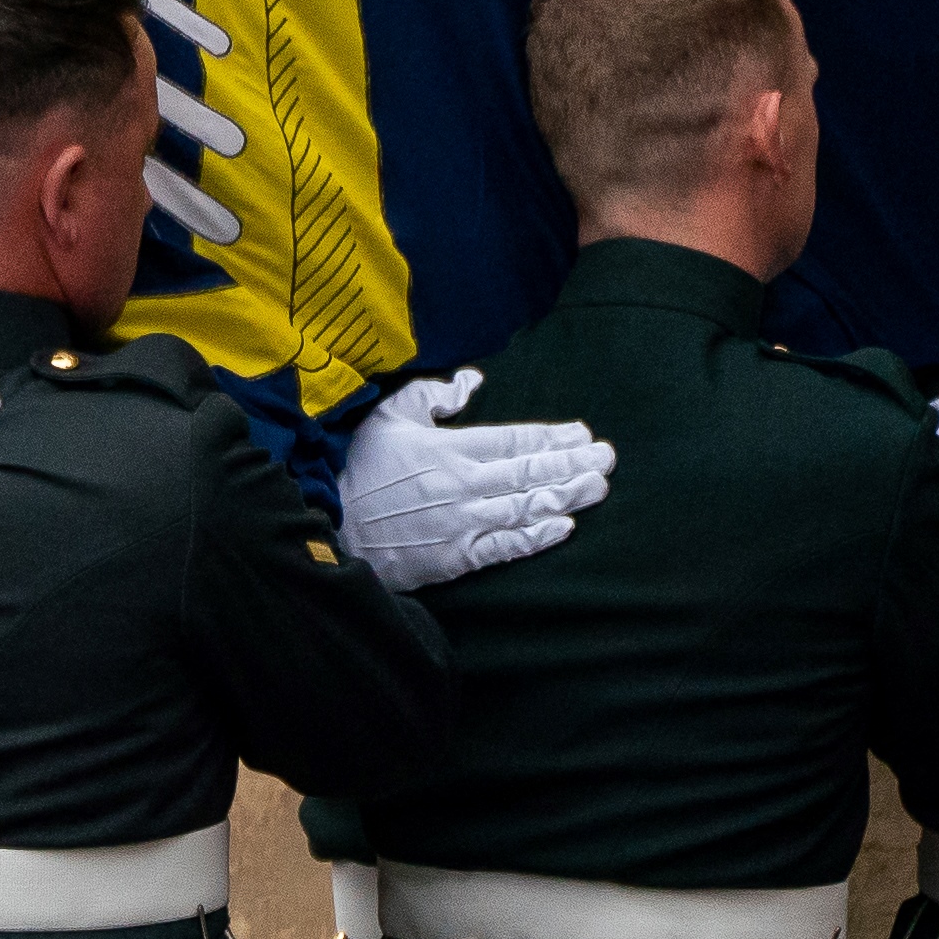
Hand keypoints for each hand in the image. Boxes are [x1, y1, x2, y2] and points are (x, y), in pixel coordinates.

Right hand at [338, 369, 614, 592]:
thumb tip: (473, 380)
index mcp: (450, 450)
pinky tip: (565, 527)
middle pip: (529, 472)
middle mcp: (463, 486)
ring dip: (567, 496)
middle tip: (608, 458)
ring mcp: (462, 524)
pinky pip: (506, 546)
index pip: (513, 440)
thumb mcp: (389, 418)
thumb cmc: (359, 469)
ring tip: (599, 486)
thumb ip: (433, 395)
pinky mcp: (457, 558)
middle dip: (572, 464)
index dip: (551, 437)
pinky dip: (537, 537)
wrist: (330, 528)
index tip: (582, 433)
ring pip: (525, 508)